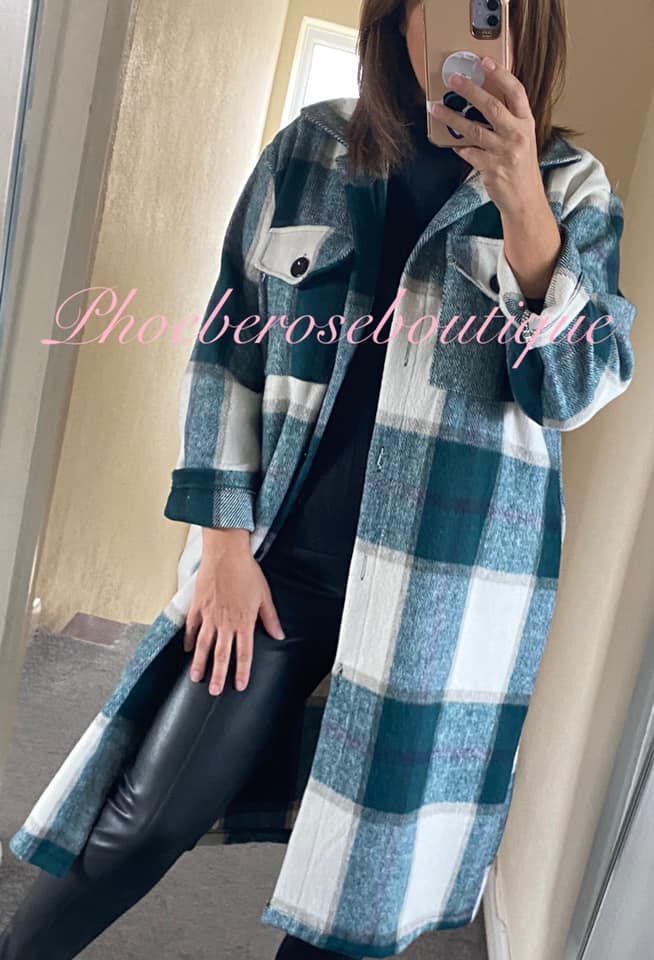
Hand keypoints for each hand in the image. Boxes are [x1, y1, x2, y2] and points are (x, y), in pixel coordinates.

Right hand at [184, 529, 285, 695]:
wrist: (226, 554)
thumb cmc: (247, 572)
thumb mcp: (264, 596)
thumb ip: (270, 619)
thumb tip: (279, 635)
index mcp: (243, 622)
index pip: (243, 653)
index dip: (241, 671)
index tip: (239, 686)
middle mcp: (225, 623)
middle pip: (221, 655)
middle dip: (218, 675)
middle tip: (214, 692)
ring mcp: (209, 616)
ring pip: (203, 645)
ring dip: (200, 663)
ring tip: (196, 678)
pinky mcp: (197, 606)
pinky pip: (191, 627)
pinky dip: (189, 640)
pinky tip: (187, 650)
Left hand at [429, 56, 544, 216]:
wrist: (525, 199)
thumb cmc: (521, 166)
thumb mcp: (522, 138)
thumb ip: (508, 120)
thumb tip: (482, 99)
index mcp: (526, 123)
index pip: (516, 91)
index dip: (501, 74)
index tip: (485, 62)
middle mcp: (517, 134)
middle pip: (492, 106)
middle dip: (470, 90)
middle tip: (453, 80)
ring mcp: (504, 152)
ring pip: (474, 129)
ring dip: (452, 117)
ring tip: (437, 109)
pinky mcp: (491, 168)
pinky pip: (468, 153)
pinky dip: (458, 147)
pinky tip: (451, 142)